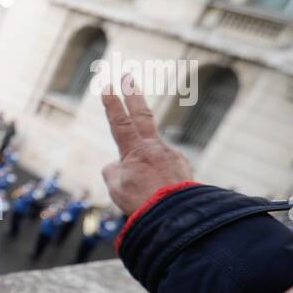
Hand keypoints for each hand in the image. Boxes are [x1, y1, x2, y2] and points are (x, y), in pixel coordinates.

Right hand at [100, 73, 191, 213]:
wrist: (177, 216)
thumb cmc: (142, 203)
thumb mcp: (116, 188)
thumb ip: (113, 171)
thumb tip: (119, 165)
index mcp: (135, 151)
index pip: (120, 122)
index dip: (113, 104)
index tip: (109, 85)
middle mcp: (155, 148)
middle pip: (142, 115)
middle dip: (133, 95)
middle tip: (128, 77)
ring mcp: (172, 155)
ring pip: (153, 155)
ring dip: (146, 167)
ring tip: (143, 189)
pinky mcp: (184, 166)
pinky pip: (165, 170)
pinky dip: (158, 179)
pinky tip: (159, 194)